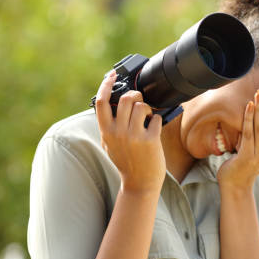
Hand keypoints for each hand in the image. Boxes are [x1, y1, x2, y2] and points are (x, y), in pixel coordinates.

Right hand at [95, 70, 165, 192]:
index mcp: (106, 132)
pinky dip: (157, 119)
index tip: (112, 76)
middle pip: (125, 98)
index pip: (101, 102)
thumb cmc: (126, 161)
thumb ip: (109, 126)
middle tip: (139, 100)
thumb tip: (113, 103)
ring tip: (147, 117)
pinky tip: (154, 128)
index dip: (106, 85)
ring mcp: (134, 136)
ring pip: (141, 106)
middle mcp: (118, 132)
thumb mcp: (110, 144)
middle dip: (135, 95)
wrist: (140, 182)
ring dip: (146, 108)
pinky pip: (156, 117)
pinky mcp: (150, 139)